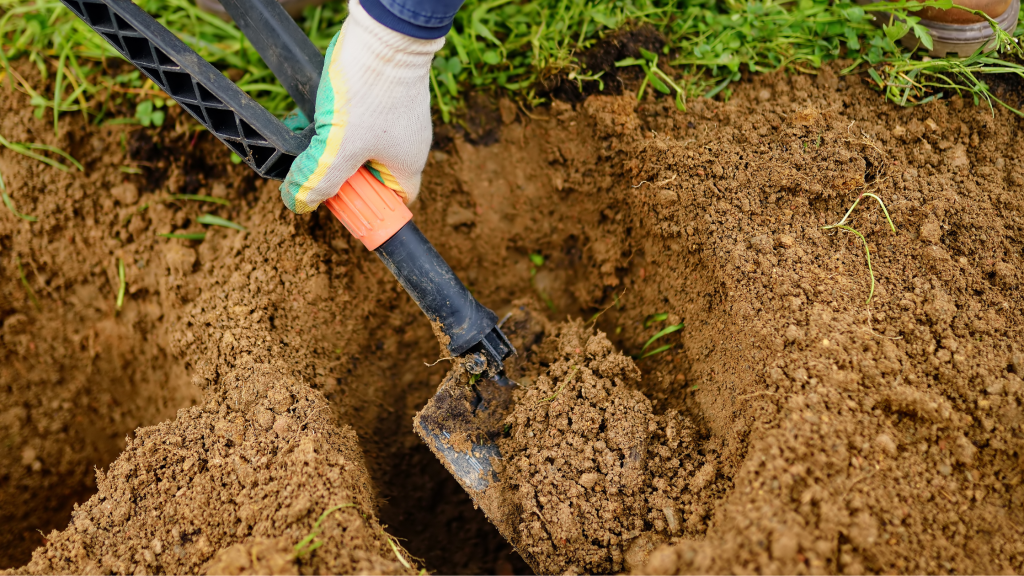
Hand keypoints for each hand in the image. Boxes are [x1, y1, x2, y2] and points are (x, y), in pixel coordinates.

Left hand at [280, 0, 443, 212]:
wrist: (384, 32)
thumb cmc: (372, 91)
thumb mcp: (340, 146)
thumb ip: (319, 179)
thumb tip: (300, 203)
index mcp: (407, 165)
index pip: (392, 203)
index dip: (366, 207)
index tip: (338, 202)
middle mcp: (406, 144)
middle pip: (370, 175)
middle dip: (339, 173)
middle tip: (317, 168)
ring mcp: (394, 120)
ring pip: (358, 147)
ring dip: (332, 147)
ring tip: (312, 137)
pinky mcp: (381, 97)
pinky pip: (355, 122)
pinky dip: (334, 123)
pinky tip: (316, 115)